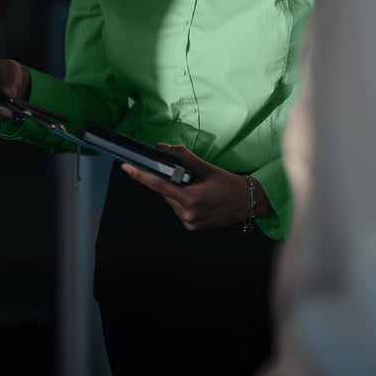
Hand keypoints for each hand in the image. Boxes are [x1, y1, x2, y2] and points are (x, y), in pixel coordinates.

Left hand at [121, 145, 268, 230]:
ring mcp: (189, 223)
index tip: (128, 168)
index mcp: (191, 199)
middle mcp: (188, 214)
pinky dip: (183, 200)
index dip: (141, 176)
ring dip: (178, 191)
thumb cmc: (230, 185)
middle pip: (165, 192)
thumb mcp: (208, 168)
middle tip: (190, 176)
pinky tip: (199, 196)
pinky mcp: (192, 227)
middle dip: (172, 181)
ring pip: (171, 201)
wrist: (248, 202)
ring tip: (198, 187)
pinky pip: (179, 209)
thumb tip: (165, 148)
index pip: (159, 185)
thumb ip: (184, 157)